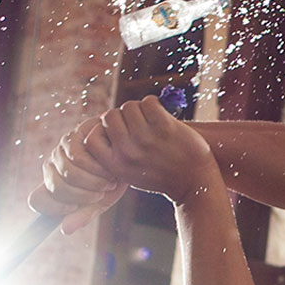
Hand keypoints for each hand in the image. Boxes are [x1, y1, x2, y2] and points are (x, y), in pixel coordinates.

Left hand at [30, 118, 128, 235]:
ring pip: (68, 173)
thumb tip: (65, 230)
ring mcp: (61, 150)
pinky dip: (97, 166)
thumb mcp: (101, 201)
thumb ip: (83, 215)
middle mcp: (53, 167)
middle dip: (82, 196)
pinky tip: (108, 165)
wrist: (130, 152)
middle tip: (100, 194)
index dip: (53, 208)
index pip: (36, 200)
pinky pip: (78, 156)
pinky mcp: (73, 136)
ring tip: (108, 180)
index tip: (75, 208)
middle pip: (56, 188)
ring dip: (94, 181)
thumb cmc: (112, 178)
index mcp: (55, 185)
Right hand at [80, 97, 223, 204]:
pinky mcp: (164, 128)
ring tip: (150, 120)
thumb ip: (114, 154)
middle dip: (121, 116)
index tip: (116, 132)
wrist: (194, 182)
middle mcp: (127, 152)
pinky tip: (160, 114)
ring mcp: (146, 139)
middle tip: (136, 123)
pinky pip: (148, 102)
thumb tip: (101, 123)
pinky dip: (153, 104)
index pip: (90, 138)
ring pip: (128, 106)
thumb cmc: (160, 175)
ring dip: (139, 109)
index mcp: (116, 165)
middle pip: (110, 116)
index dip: (102, 131)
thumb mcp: (129, 172)